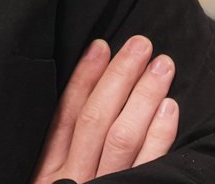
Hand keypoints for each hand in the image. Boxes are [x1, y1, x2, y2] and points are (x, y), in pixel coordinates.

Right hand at [31, 35, 178, 183]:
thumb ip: (58, 147)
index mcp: (48, 167)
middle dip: (119, 76)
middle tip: (140, 44)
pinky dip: (159, 135)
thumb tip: (83, 92)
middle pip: (96, 118)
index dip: (84, 76)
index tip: (101, 46)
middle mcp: (74, 177)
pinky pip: (148, 165)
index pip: (66, 112)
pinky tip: (168, 107)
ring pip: (122, 136)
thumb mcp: (45, 178)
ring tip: (161, 66)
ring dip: (143, 95)